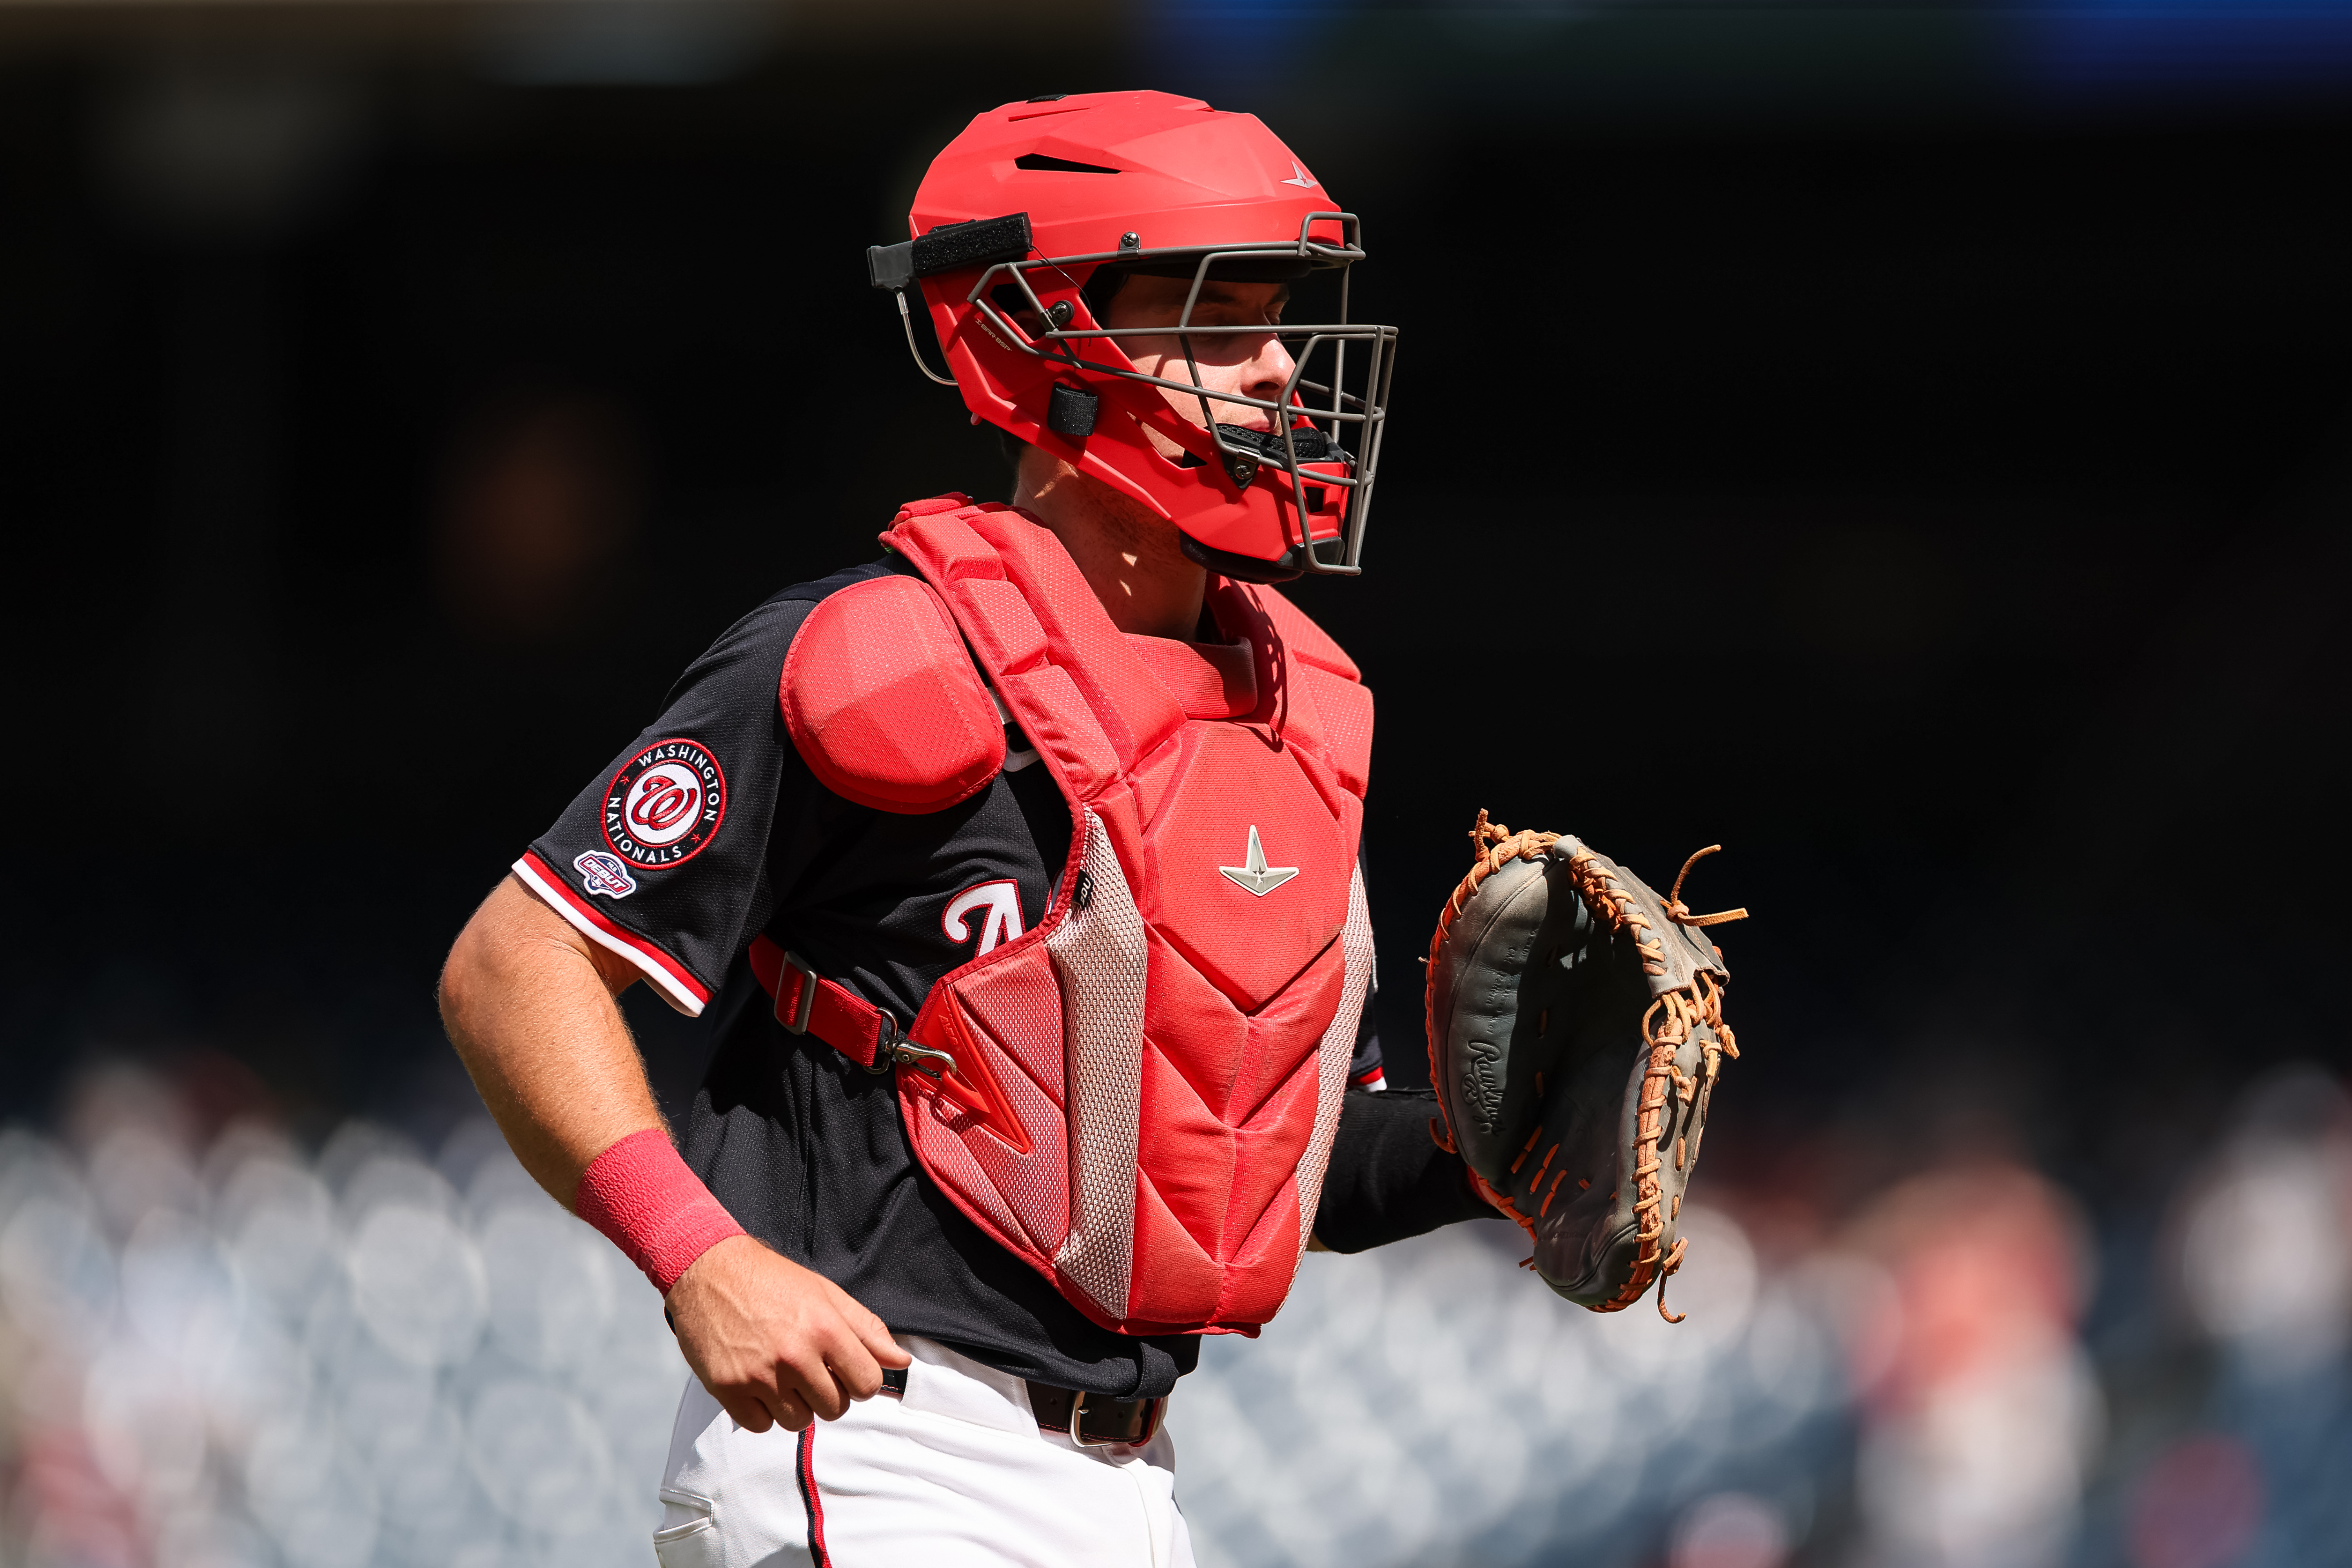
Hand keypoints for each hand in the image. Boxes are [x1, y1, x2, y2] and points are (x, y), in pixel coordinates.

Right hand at [664, 1235, 910, 1432]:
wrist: (709, 1270)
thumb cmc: (772, 1281)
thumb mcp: (826, 1294)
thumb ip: (866, 1330)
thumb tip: (901, 1361)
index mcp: (825, 1329)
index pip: (867, 1384)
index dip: (860, 1381)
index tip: (845, 1371)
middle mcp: (794, 1355)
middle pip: (835, 1408)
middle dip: (829, 1394)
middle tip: (811, 1371)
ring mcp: (760, 1375)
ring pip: (799, 1422)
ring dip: (797, 1405)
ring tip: (784, 1376)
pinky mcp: (728, 1388)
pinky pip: (762, 1426)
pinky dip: (764, 1412)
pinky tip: (759, 1384)